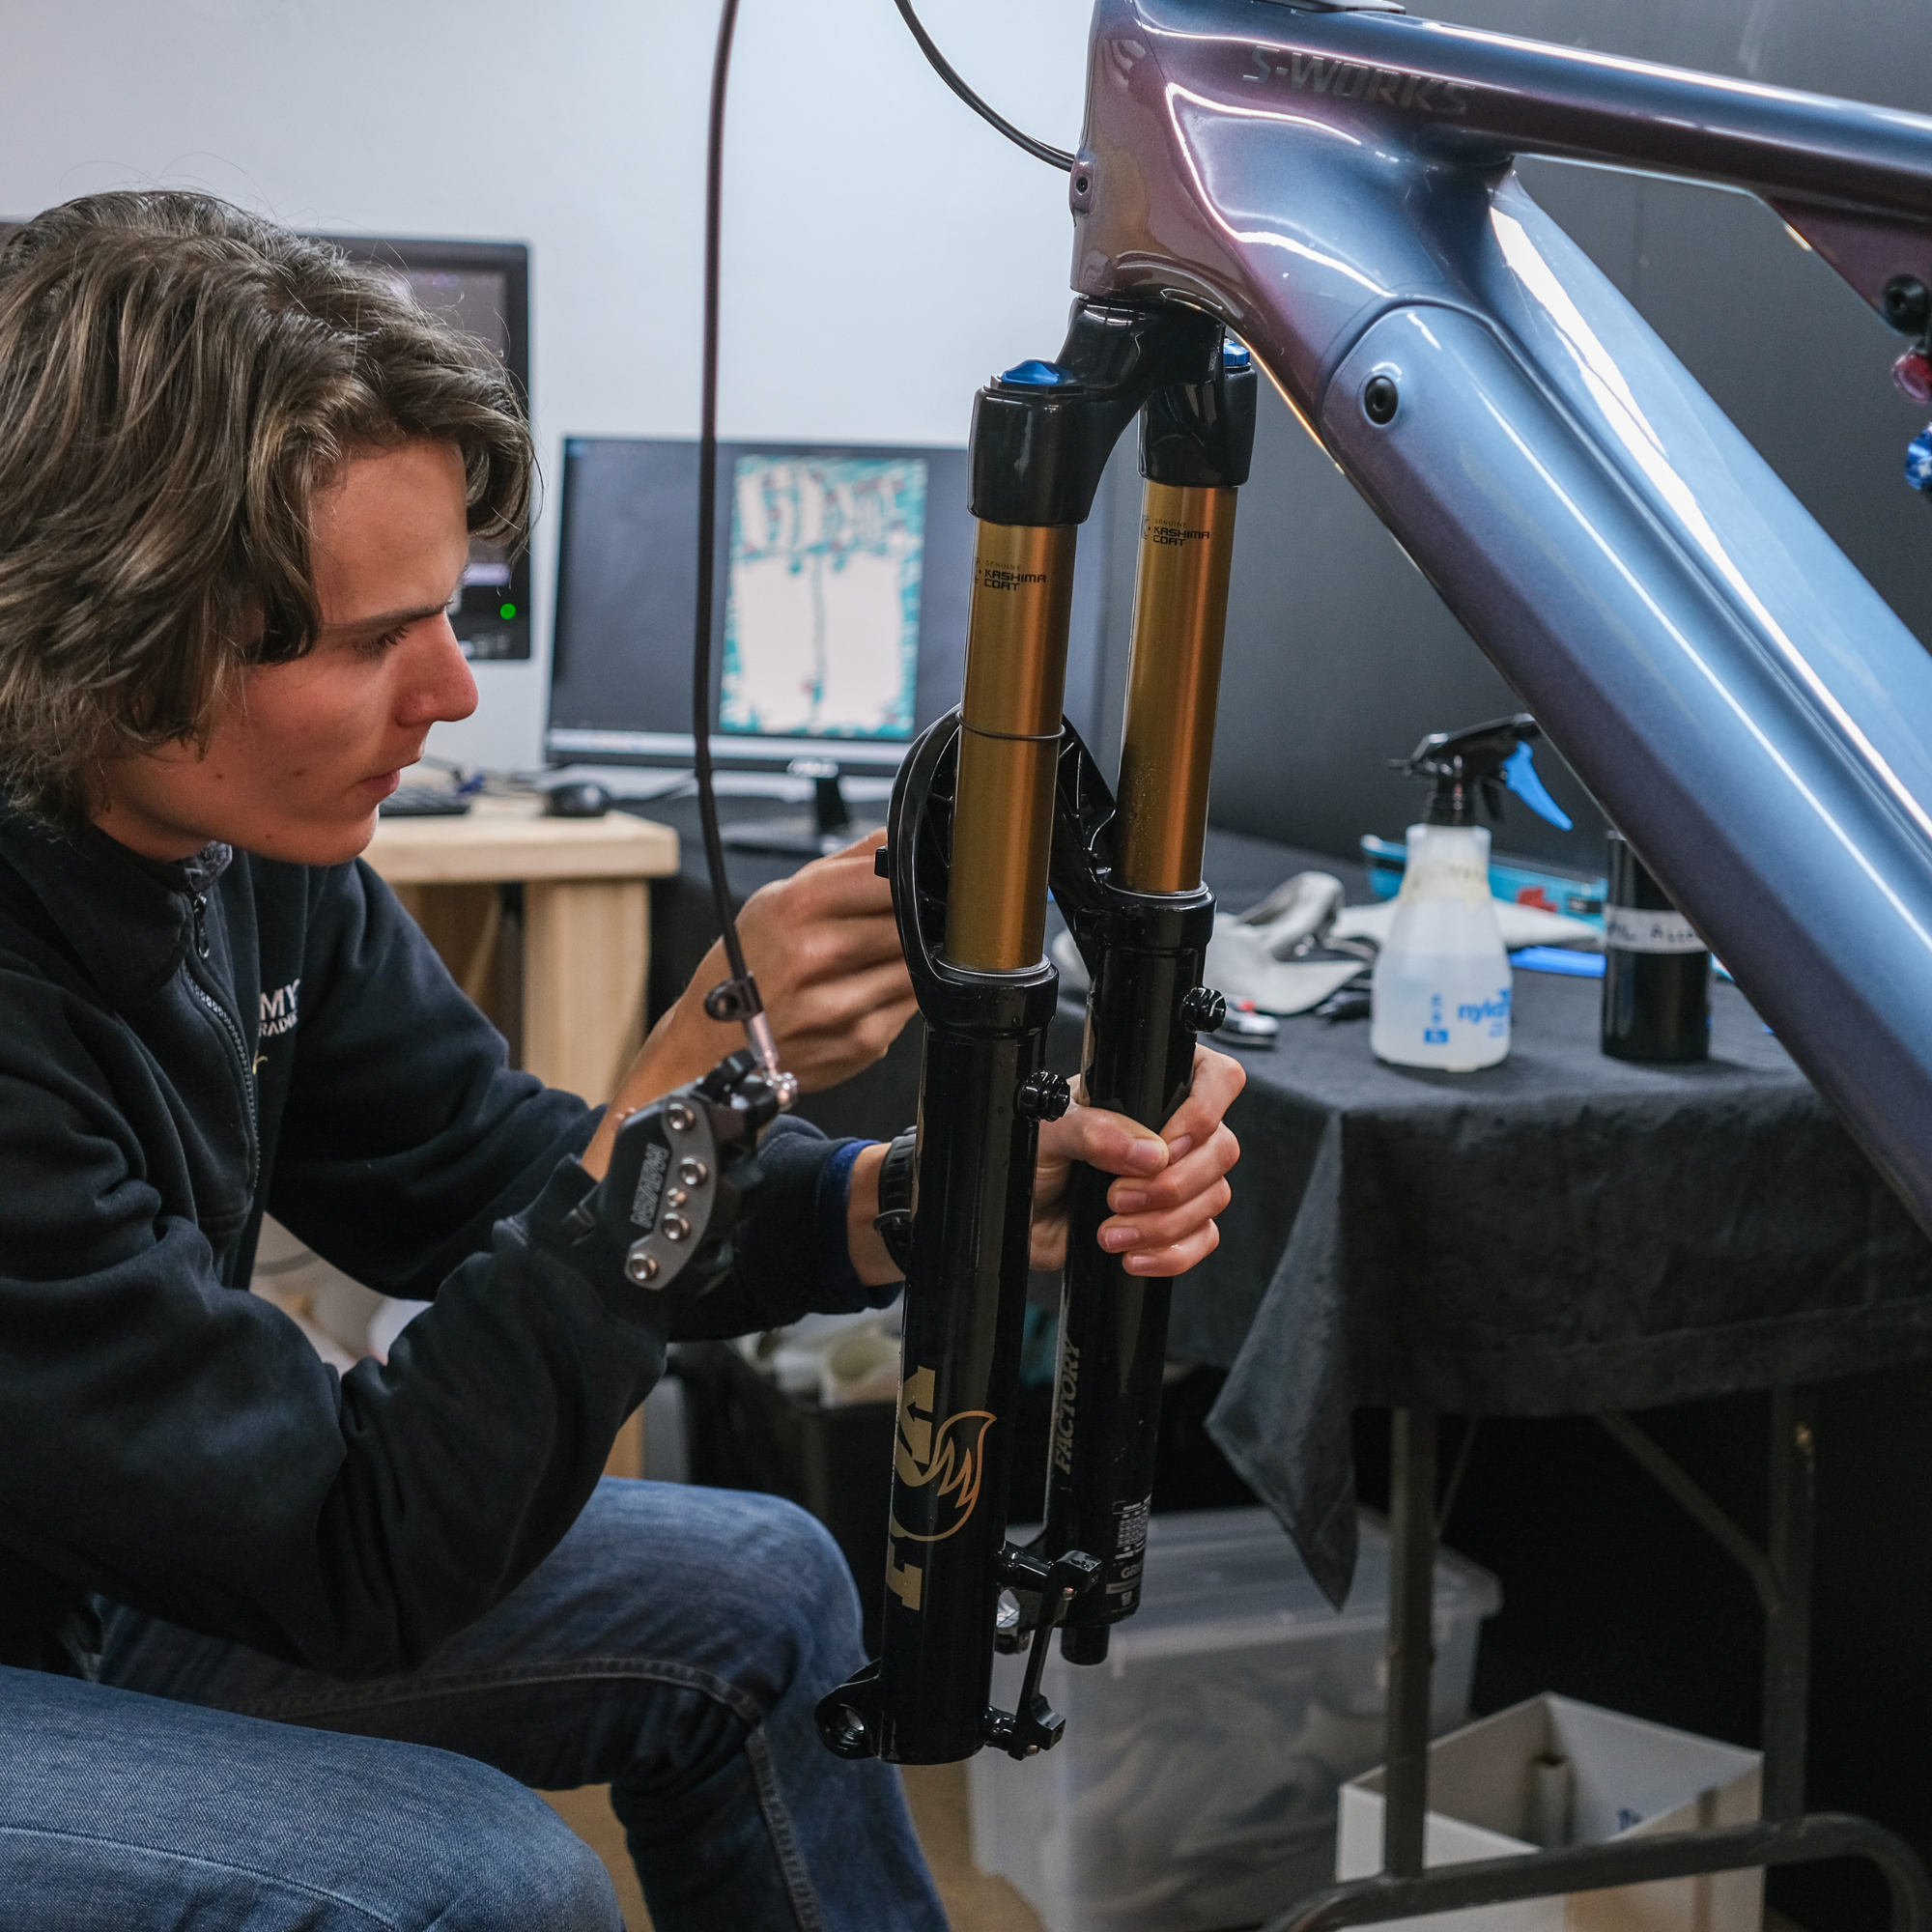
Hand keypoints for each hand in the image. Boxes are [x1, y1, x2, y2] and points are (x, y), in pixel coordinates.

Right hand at [583, 829, 914, 1179]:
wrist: (710, 1047)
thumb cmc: (745, 968)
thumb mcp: (776, 899)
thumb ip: (845, 864)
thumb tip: (898, 835)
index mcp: (797, 906)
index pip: (888, 876)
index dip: (909, 878)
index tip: (911, 882)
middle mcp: (818, 954)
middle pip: (910, 922)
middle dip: (914, 920)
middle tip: (896, 924)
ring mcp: (842, 1003)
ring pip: (918, 964)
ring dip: (911, 959)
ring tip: (877, 960)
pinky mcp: (862, 1040)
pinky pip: (912, 1003)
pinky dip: (901, 993)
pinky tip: (869, 991)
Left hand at [843, 1045, 1243, 1284]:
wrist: (1003, 1219)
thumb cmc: (1021, 1159)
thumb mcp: (1046, 1133)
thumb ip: (1092, 1131)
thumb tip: (1148, 1151)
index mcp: (1146, 1091)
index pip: (1214, 1079)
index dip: (1205, 1109)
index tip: (1166, 1142)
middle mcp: (1168, 1131)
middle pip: (1222, 1147)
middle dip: (1175, 1183)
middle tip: (1119, 1197)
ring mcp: (1174, 1179)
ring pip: (1214, 1196)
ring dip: (1167, 1223)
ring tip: (1112, 1232)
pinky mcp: (1170, 1224)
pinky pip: (1203, 1239)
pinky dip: (1174, 1254)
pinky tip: (1133, 1256)